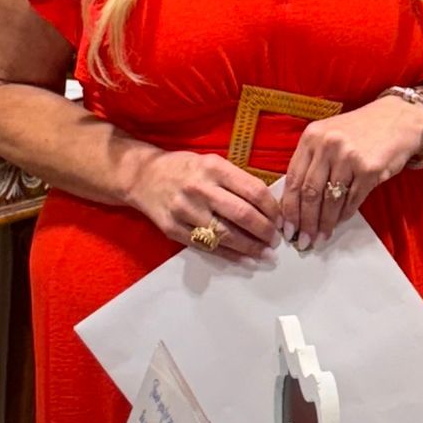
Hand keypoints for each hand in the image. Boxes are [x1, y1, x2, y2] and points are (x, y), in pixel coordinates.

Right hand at [129, 148, 282, 258]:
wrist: (142, 176)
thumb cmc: (183, 169)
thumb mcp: (211, 163)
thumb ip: (237, 181)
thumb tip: (268, 207)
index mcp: (214, 168)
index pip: (253, 191)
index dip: (272, 209)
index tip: (280, 220)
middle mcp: (200, 188)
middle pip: (243, 215)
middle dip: (265, 231)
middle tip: (275, 240)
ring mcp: (185, 210)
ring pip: (226, 234)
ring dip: (250, 247)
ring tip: (265, 254)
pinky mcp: (174, 228)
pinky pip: (207, 246)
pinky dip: (229, 255)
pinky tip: (244, 259)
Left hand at [283, 95, 422, 245]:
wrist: (399, 119)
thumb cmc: (361, 131)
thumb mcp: (329, 136)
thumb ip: (312, 162)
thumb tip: (297, 203)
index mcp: (311, 137)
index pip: (293, 179)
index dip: (288, 208)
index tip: (287, 227)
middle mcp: (327, 145)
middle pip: (309, 193)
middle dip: (305, 222)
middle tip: (303, 240)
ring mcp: (349, 157)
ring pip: (330, 200)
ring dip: (325, 223)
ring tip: (321, 237)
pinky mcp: (369, 169)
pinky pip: (352, 200)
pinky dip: (344, 215)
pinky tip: (339, 222)